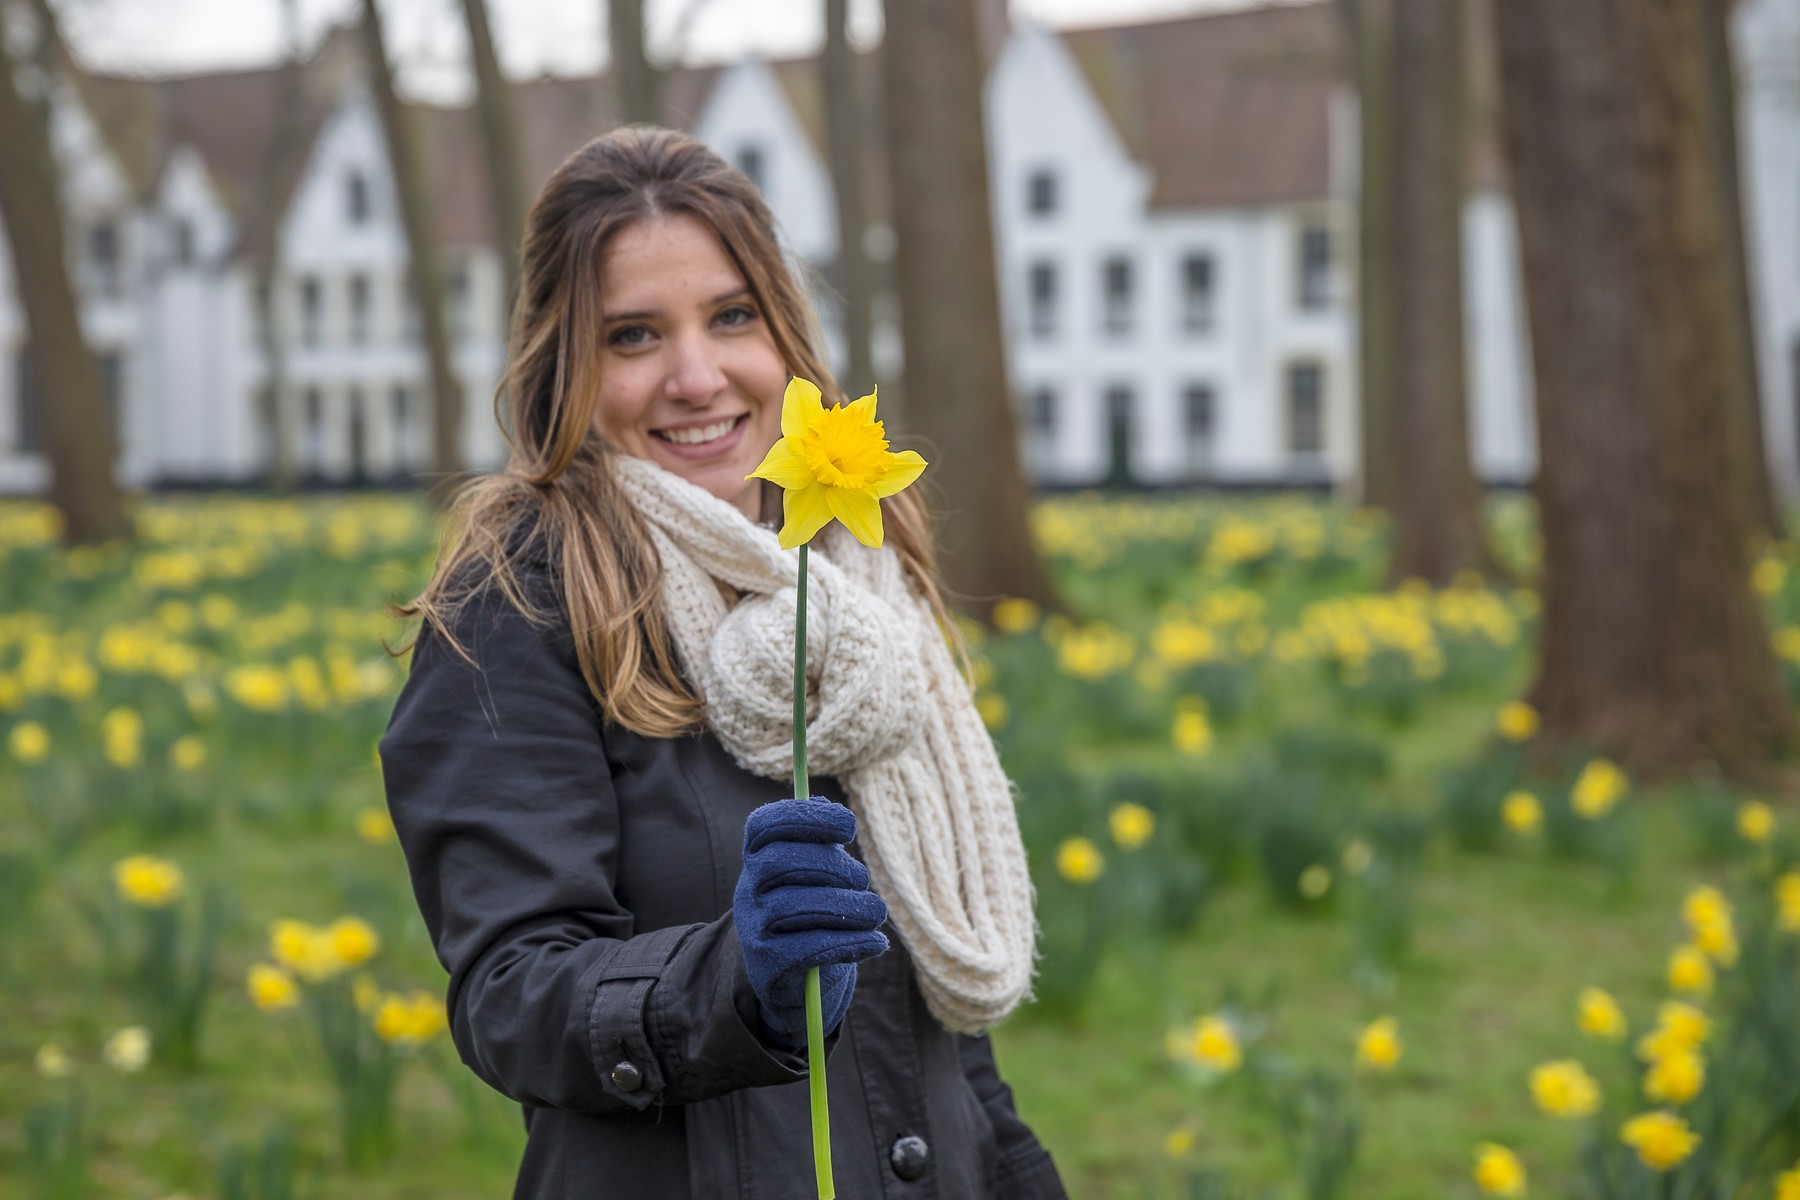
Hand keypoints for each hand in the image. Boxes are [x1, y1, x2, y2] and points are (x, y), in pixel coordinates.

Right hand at [733, 798, 888, 1046]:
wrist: (796, 976)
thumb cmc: (813, 911)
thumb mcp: (816, 873)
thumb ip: (820, 842)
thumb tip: (826, 806)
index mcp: (758, 857)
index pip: (764, 825)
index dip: (806, 818)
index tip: (850, 826)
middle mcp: (748, 889)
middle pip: (779, 862)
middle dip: (830, 865)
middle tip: (861, 878)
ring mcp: (753, 928)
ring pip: (792, 907)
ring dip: (845, 906)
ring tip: (875, 911)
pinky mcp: (767, 965)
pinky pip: (805, 950)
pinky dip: (848, 943)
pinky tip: (875, 941)